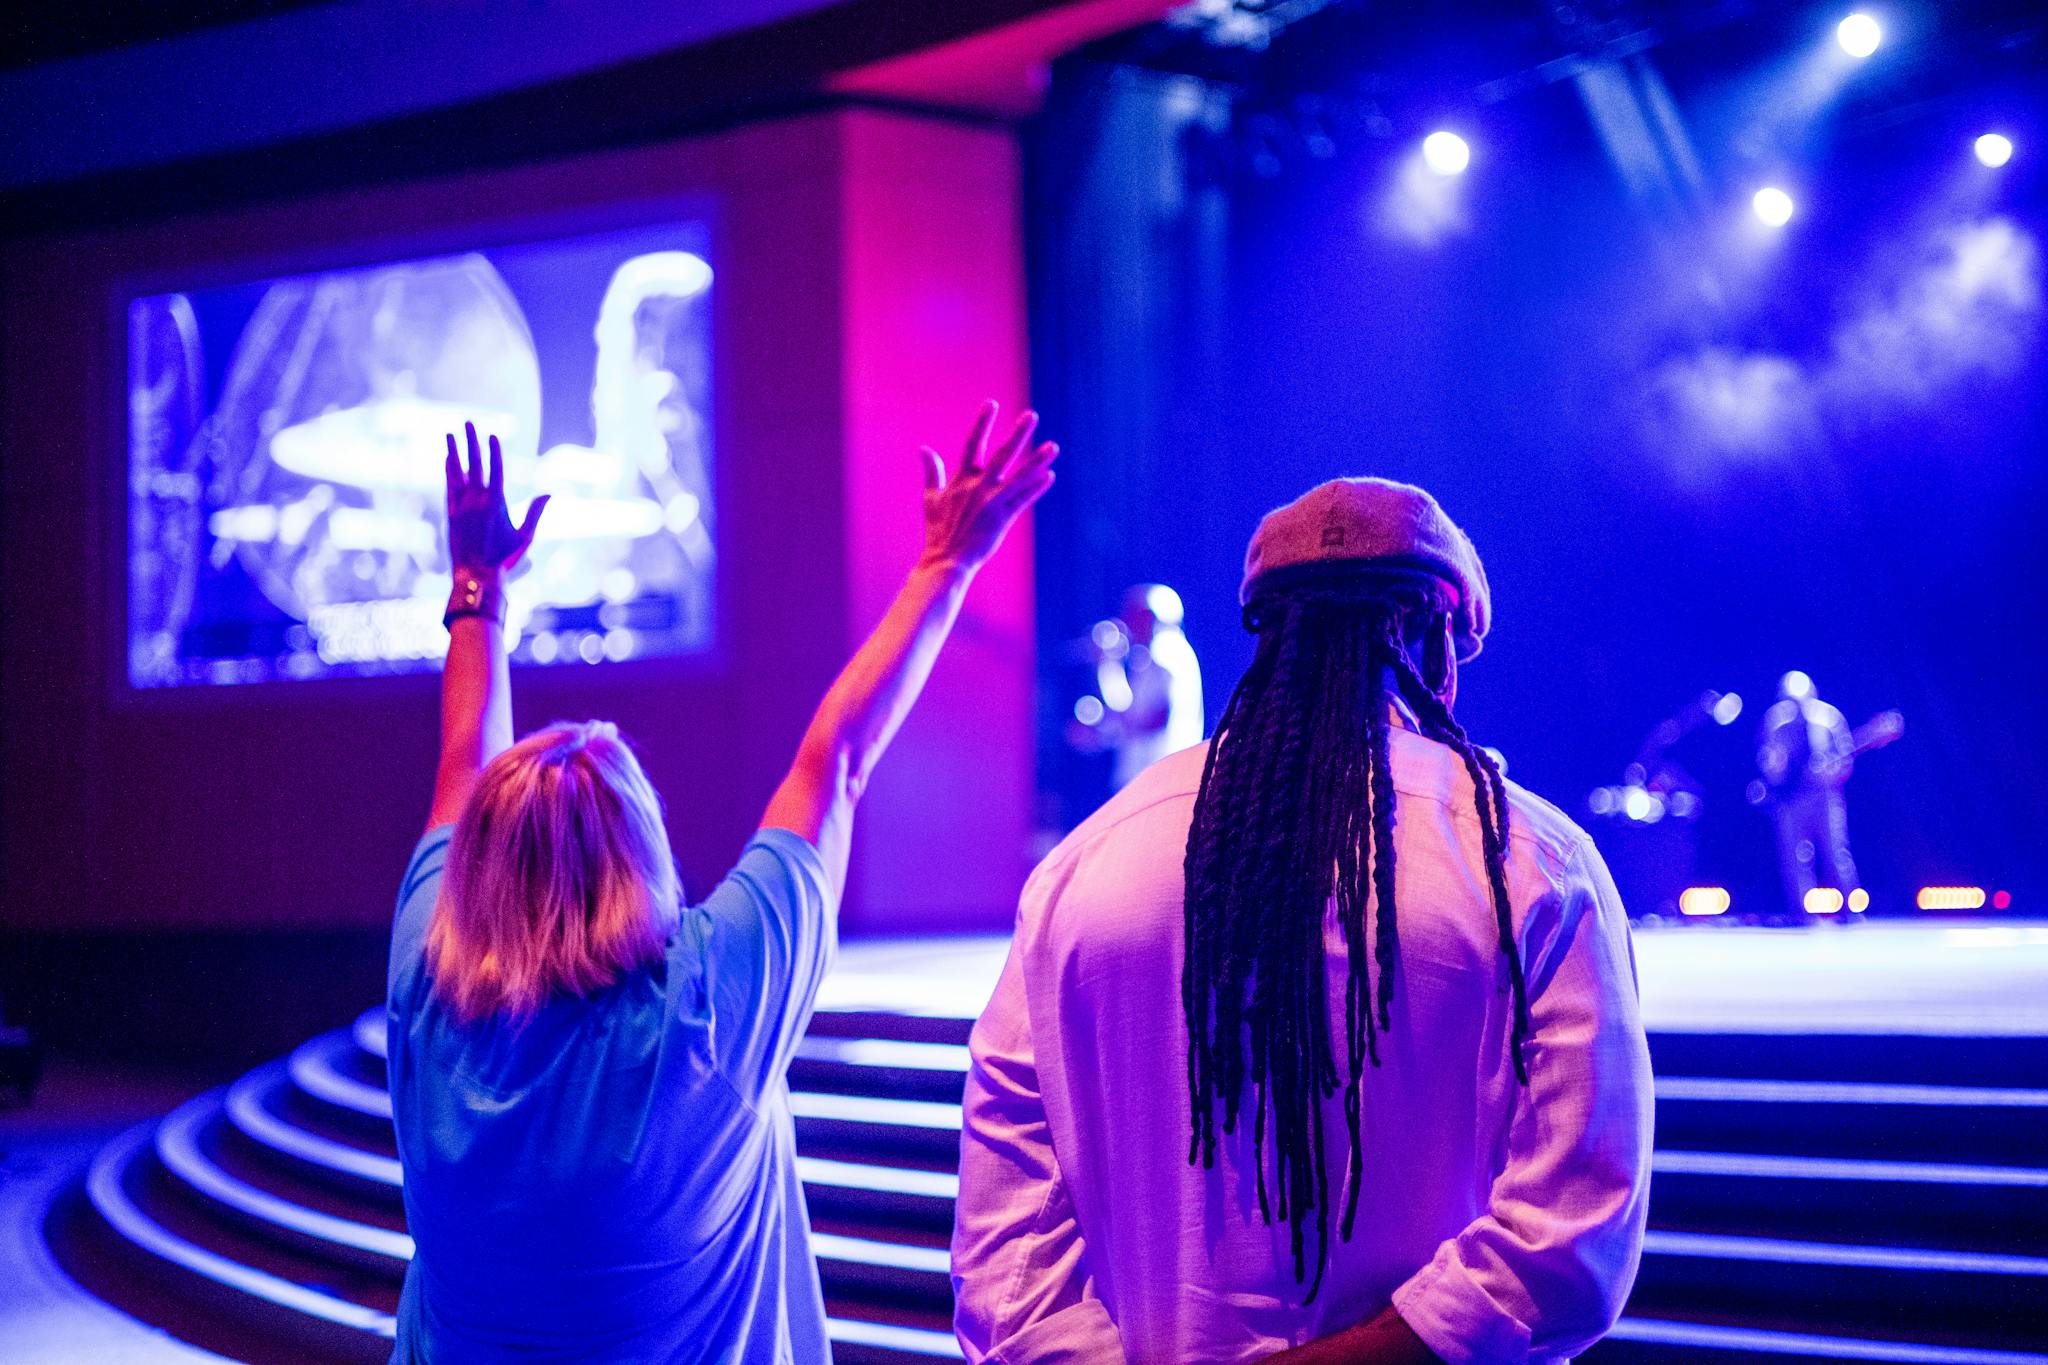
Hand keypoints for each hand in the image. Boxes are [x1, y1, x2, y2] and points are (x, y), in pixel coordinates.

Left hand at [445, 422, 546, 577]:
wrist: (476, 574)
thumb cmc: (504, 558)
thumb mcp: (526, 536)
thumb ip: (536, 512)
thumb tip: (551, 493)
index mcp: (497, 502)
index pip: (496, 469)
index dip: (494, 450)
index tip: (492, 434)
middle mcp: (478, 499)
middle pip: (474, 463)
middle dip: (471, 441)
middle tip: (468, 422)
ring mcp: (462, 505)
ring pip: (457, 471)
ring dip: (454, 450)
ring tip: (450, 433)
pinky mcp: (451, 512)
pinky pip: (450, 485)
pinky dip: (449, 470)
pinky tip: (448, 458)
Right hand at [918, 401, 1058, 574]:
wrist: (947, 560)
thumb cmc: (938, 531)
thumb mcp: (931, 498)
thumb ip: (931, 472)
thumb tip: (923, 449)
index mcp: (961, 480)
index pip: (972, 445)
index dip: (982, 423)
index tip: (991, 403)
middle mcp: (978, 487)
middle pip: (1002, 455)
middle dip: (1017, 435)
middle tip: (1032, 415)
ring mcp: (992, 502)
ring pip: (1019, 477)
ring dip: (1037, 461)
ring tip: (1053, 446)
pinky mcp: (1003, 518)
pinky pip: (1023, 500)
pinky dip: (1036, 488)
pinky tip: (1049, 475)